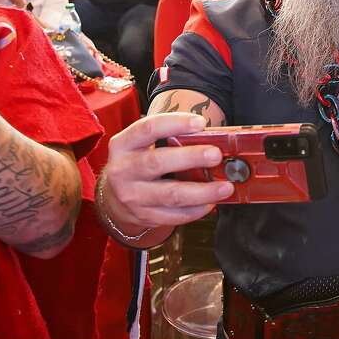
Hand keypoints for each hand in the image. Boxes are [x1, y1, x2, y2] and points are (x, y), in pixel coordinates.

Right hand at [100, 113, 233, 232]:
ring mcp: (132, 196)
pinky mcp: (143, 216)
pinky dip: (195, 210)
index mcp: (123, 144)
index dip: (175, 123)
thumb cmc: (138, 162)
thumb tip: (211, 138)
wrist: (113, 197)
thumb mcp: (143, 145)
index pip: (148, 129)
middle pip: (158, 162)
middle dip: (191, 158)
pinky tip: (211, 203)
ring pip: (171, 195)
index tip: (200, 123)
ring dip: (202, 191)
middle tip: (216, 155)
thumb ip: (169, 138)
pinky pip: (174, 216)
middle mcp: (123, 170)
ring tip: (225, 187)